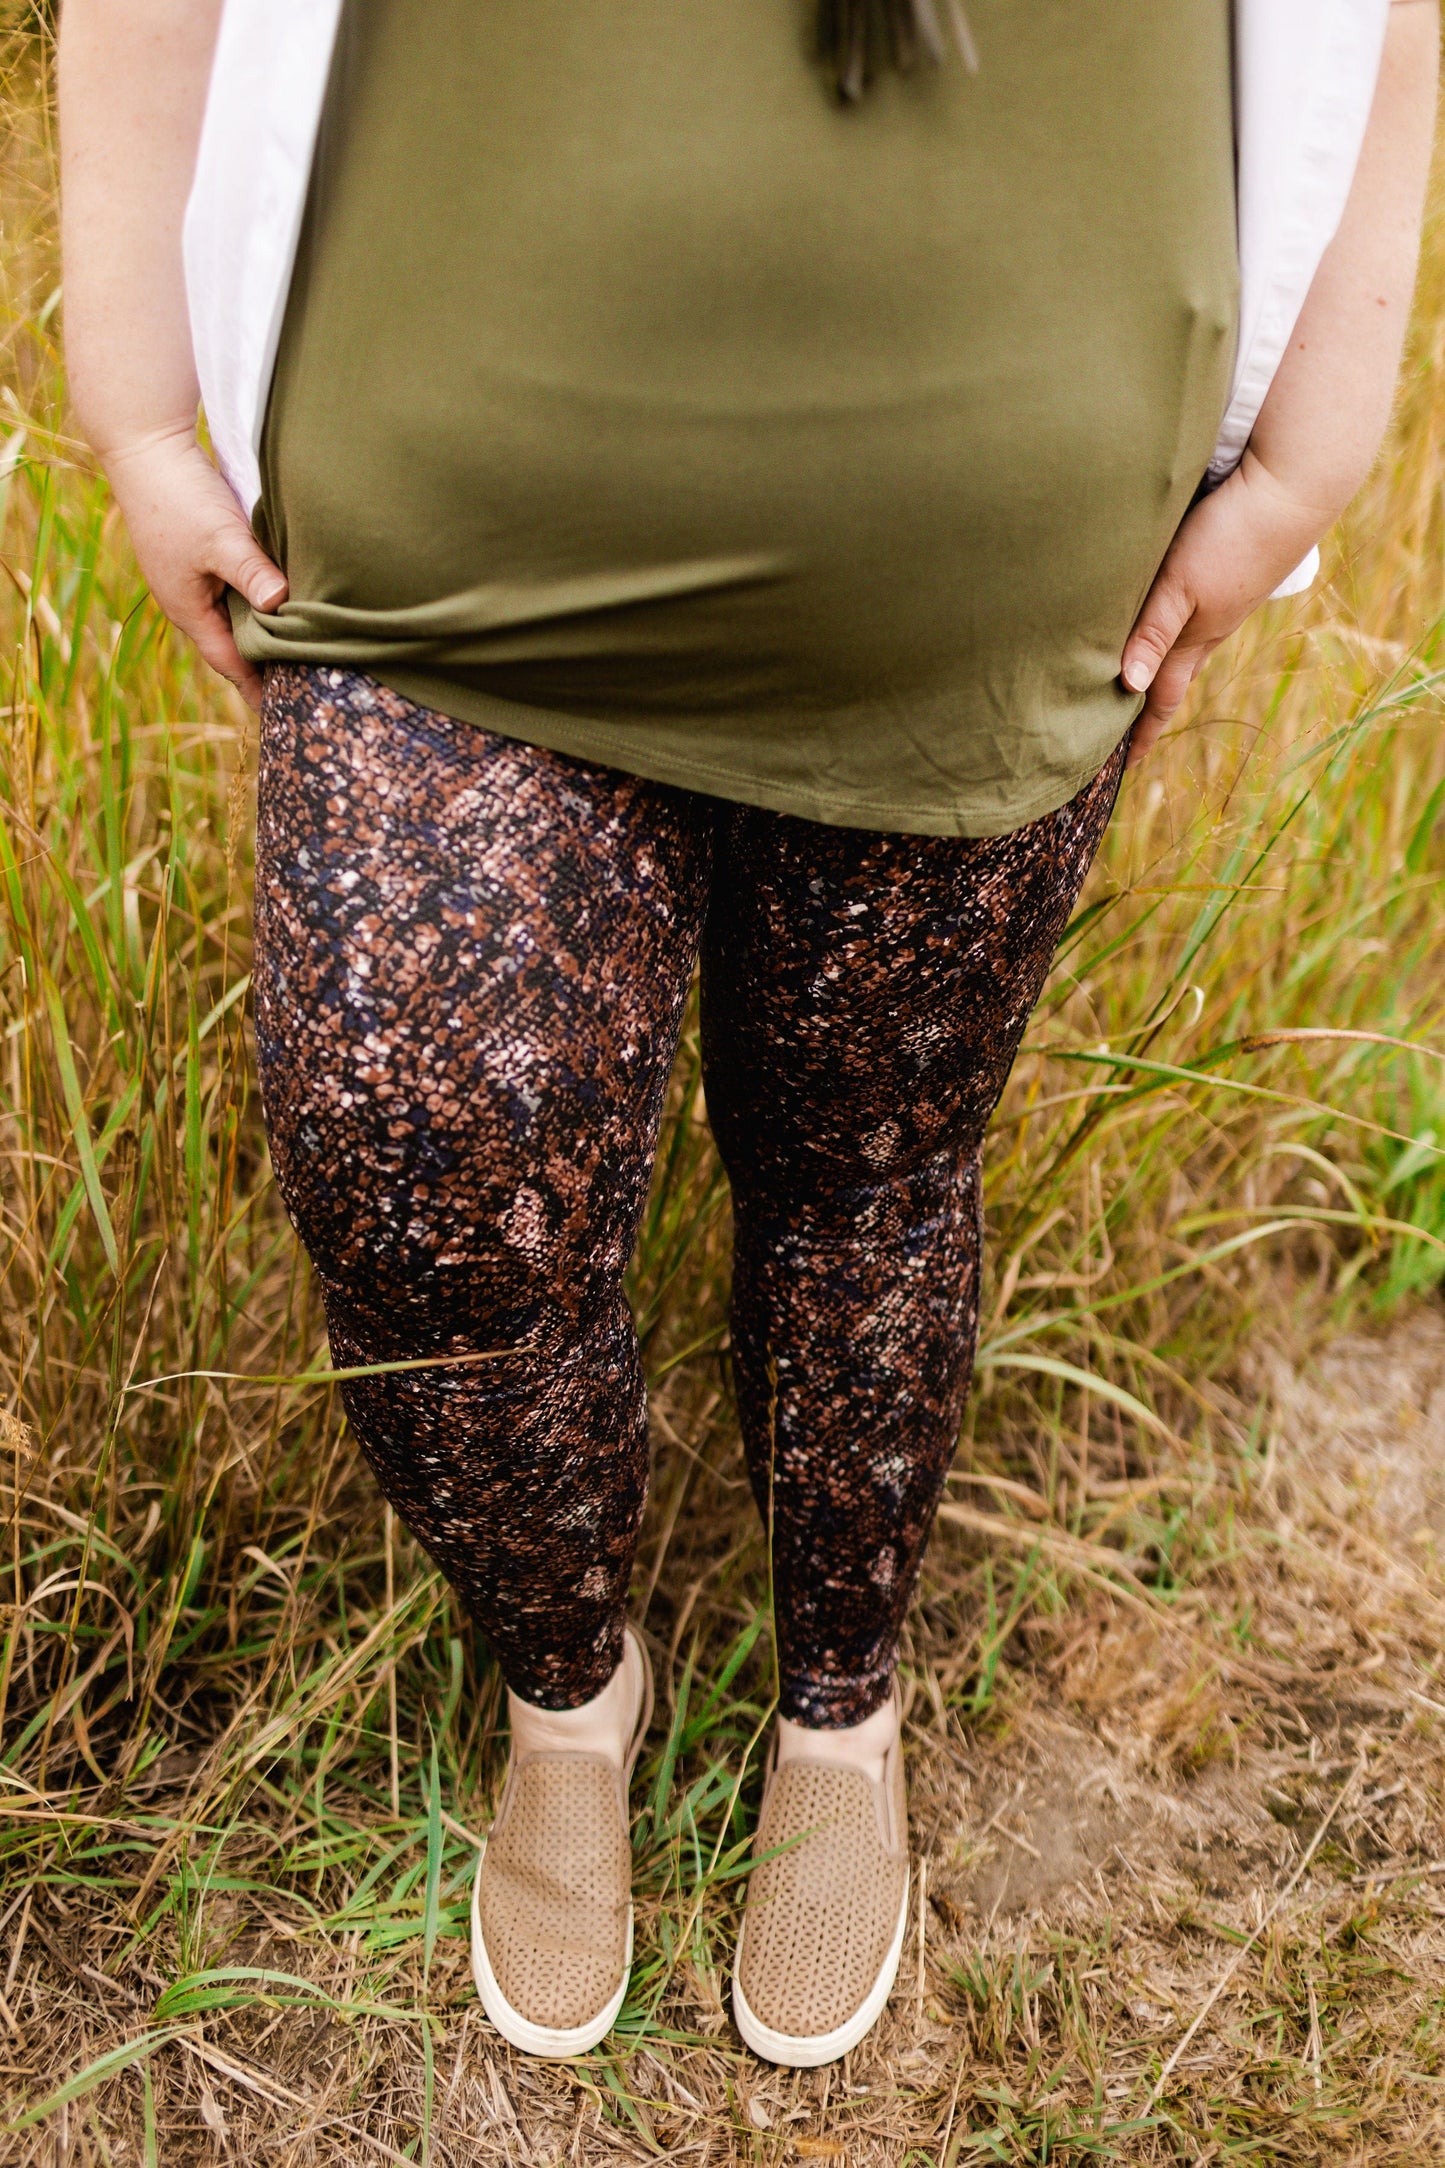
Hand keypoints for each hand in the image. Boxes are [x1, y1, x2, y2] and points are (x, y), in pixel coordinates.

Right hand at [101, 423, 285, 707]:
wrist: (145, 446)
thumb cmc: (180, 496)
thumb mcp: (222, 538)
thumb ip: (252, 573)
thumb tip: (283, 607)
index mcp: (188, 609)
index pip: (229, 663)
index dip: (257, 687)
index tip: (284, 712)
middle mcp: (187, 601)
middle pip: (231, 645)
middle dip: (260, 666)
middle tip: (300, 687)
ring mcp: (189, 579)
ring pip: (231, 618)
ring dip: (259, 634)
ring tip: (295, 653)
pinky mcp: (195, 555)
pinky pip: (229, 592)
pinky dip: (253, 603)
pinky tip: (279, 603)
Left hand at [1119, 449, 1329, 768]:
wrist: (1295, 487)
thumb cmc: (1231, 534)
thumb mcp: (1180, 585)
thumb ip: (1152, 631)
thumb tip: (1129, 686)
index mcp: (1198, 636)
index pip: (1163, 696)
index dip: (1142, 731)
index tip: (1124, 765)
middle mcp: (1214, 624)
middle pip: (1177, 674)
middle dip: (1152, 705)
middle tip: (1128, 731)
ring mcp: (1229, 599)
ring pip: (1190, 643)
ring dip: (1166, 666)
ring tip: (1147, 680)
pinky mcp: (1237, 571)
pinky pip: (1202, 614)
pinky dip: (1181, 629)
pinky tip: (1182, 618)